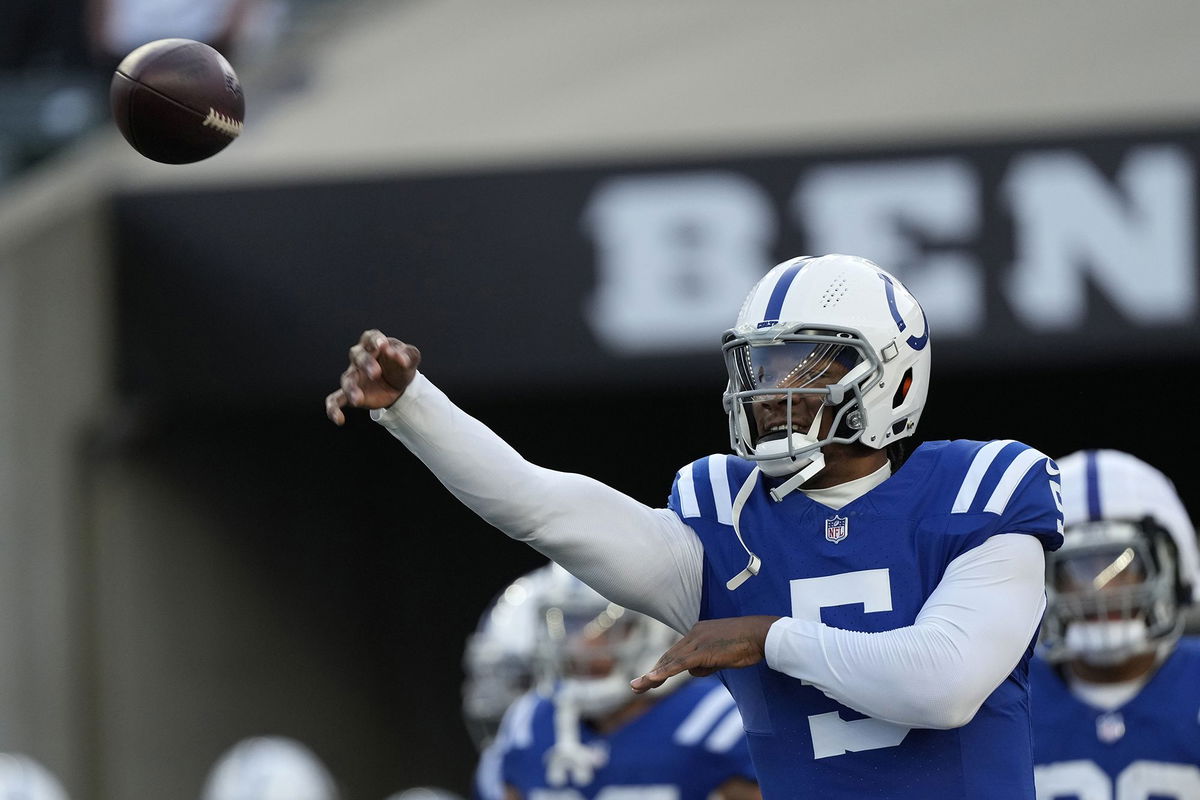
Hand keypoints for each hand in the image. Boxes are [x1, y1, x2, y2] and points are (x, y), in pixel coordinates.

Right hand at [325, 329, 420, 424]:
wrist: (399, 384)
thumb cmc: (401, 364)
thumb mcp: (411, 357)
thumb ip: (408, 355)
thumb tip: (401, 358)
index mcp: (374, 344)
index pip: (371, 338)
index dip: (375, 341)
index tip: (382, 345)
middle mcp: (359, 358)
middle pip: (357, 356)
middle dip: (365, 364)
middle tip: (376, 373)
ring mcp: (353, 376)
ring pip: (347, 379)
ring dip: (350, 389)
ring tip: (357, 399)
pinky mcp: (349, 394)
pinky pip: (336, 400)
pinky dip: (333, 409)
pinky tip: (339, 420)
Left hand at [630, 615, 779, 692]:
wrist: (761, 634)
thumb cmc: (747, 644)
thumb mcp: (722, 655)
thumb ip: (706, 662)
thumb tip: (694, 672)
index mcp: (698, 632)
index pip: (676, 652)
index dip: (662, 666)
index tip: (651, 678)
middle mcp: (693, 634)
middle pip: (668, 656)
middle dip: (652, 673)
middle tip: (635, 686)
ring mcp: (697, 642)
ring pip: (670, 661)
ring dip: (652, 677)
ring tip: (638, 687)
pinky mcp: (702, 651)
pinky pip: (679, 664)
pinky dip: (664, 673)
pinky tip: (652, 680)